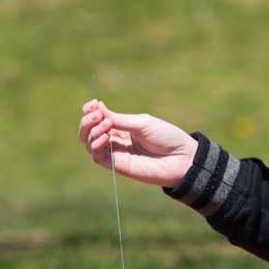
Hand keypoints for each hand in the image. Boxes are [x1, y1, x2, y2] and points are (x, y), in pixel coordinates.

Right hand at [79, 99, 199, 188]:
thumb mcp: (141, 123)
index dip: (90, 111)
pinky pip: (97, 156)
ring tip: (106, 125)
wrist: (181, 159)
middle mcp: (115, 140)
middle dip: (87, 121)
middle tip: (96, 114)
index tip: (93, 103)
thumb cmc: (166, 137)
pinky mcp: (117, 166)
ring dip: (92, 131)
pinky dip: (96, 144)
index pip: (97, 120)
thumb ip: (118, 119)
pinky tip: (107, 136)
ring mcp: (115, 153)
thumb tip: (98, 108)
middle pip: (88, 132)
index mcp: (121, 128)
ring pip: (89, 143)